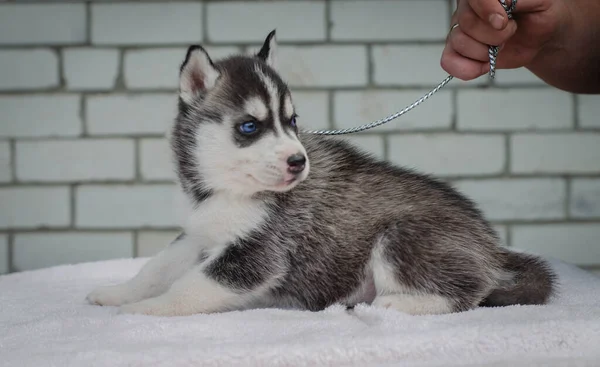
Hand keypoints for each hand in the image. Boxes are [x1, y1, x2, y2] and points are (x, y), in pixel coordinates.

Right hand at [440, 0, 563, 80]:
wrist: (540, 36)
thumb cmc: (540, 13)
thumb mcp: (541, 1)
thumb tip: (502, 3)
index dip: (485, 9)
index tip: (502, 22)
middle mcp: (467, 7)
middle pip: (466, 22)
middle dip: (493, 36)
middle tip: (510, 32)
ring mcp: (459, 29)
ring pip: (458, 42)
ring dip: (484, 53)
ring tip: (500, 47)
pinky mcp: (457, 50)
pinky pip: (448, 61)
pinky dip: (467, 68)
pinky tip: (484, 65)